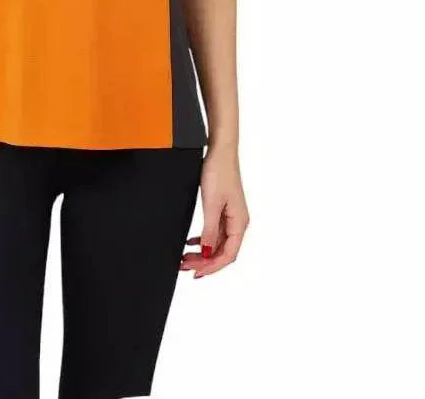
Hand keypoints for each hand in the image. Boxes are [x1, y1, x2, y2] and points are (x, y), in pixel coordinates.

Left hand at [180, 144, 248, 278]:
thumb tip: (207, 253)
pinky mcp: (224, 210)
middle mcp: (238, 222)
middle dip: (204, 262)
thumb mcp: (211, 204)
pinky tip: (192, 242)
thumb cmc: (219, 172)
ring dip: (202, 252)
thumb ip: (209, 230)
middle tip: (184, 265)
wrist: (220, 151)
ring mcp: (231, 216)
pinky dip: (204, 240)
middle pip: (222, 251)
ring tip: (185, 257)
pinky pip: (215, 232)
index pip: (228, 255)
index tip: (195, 273)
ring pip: (217, 243)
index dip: (212, 267)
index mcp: (239, 223)